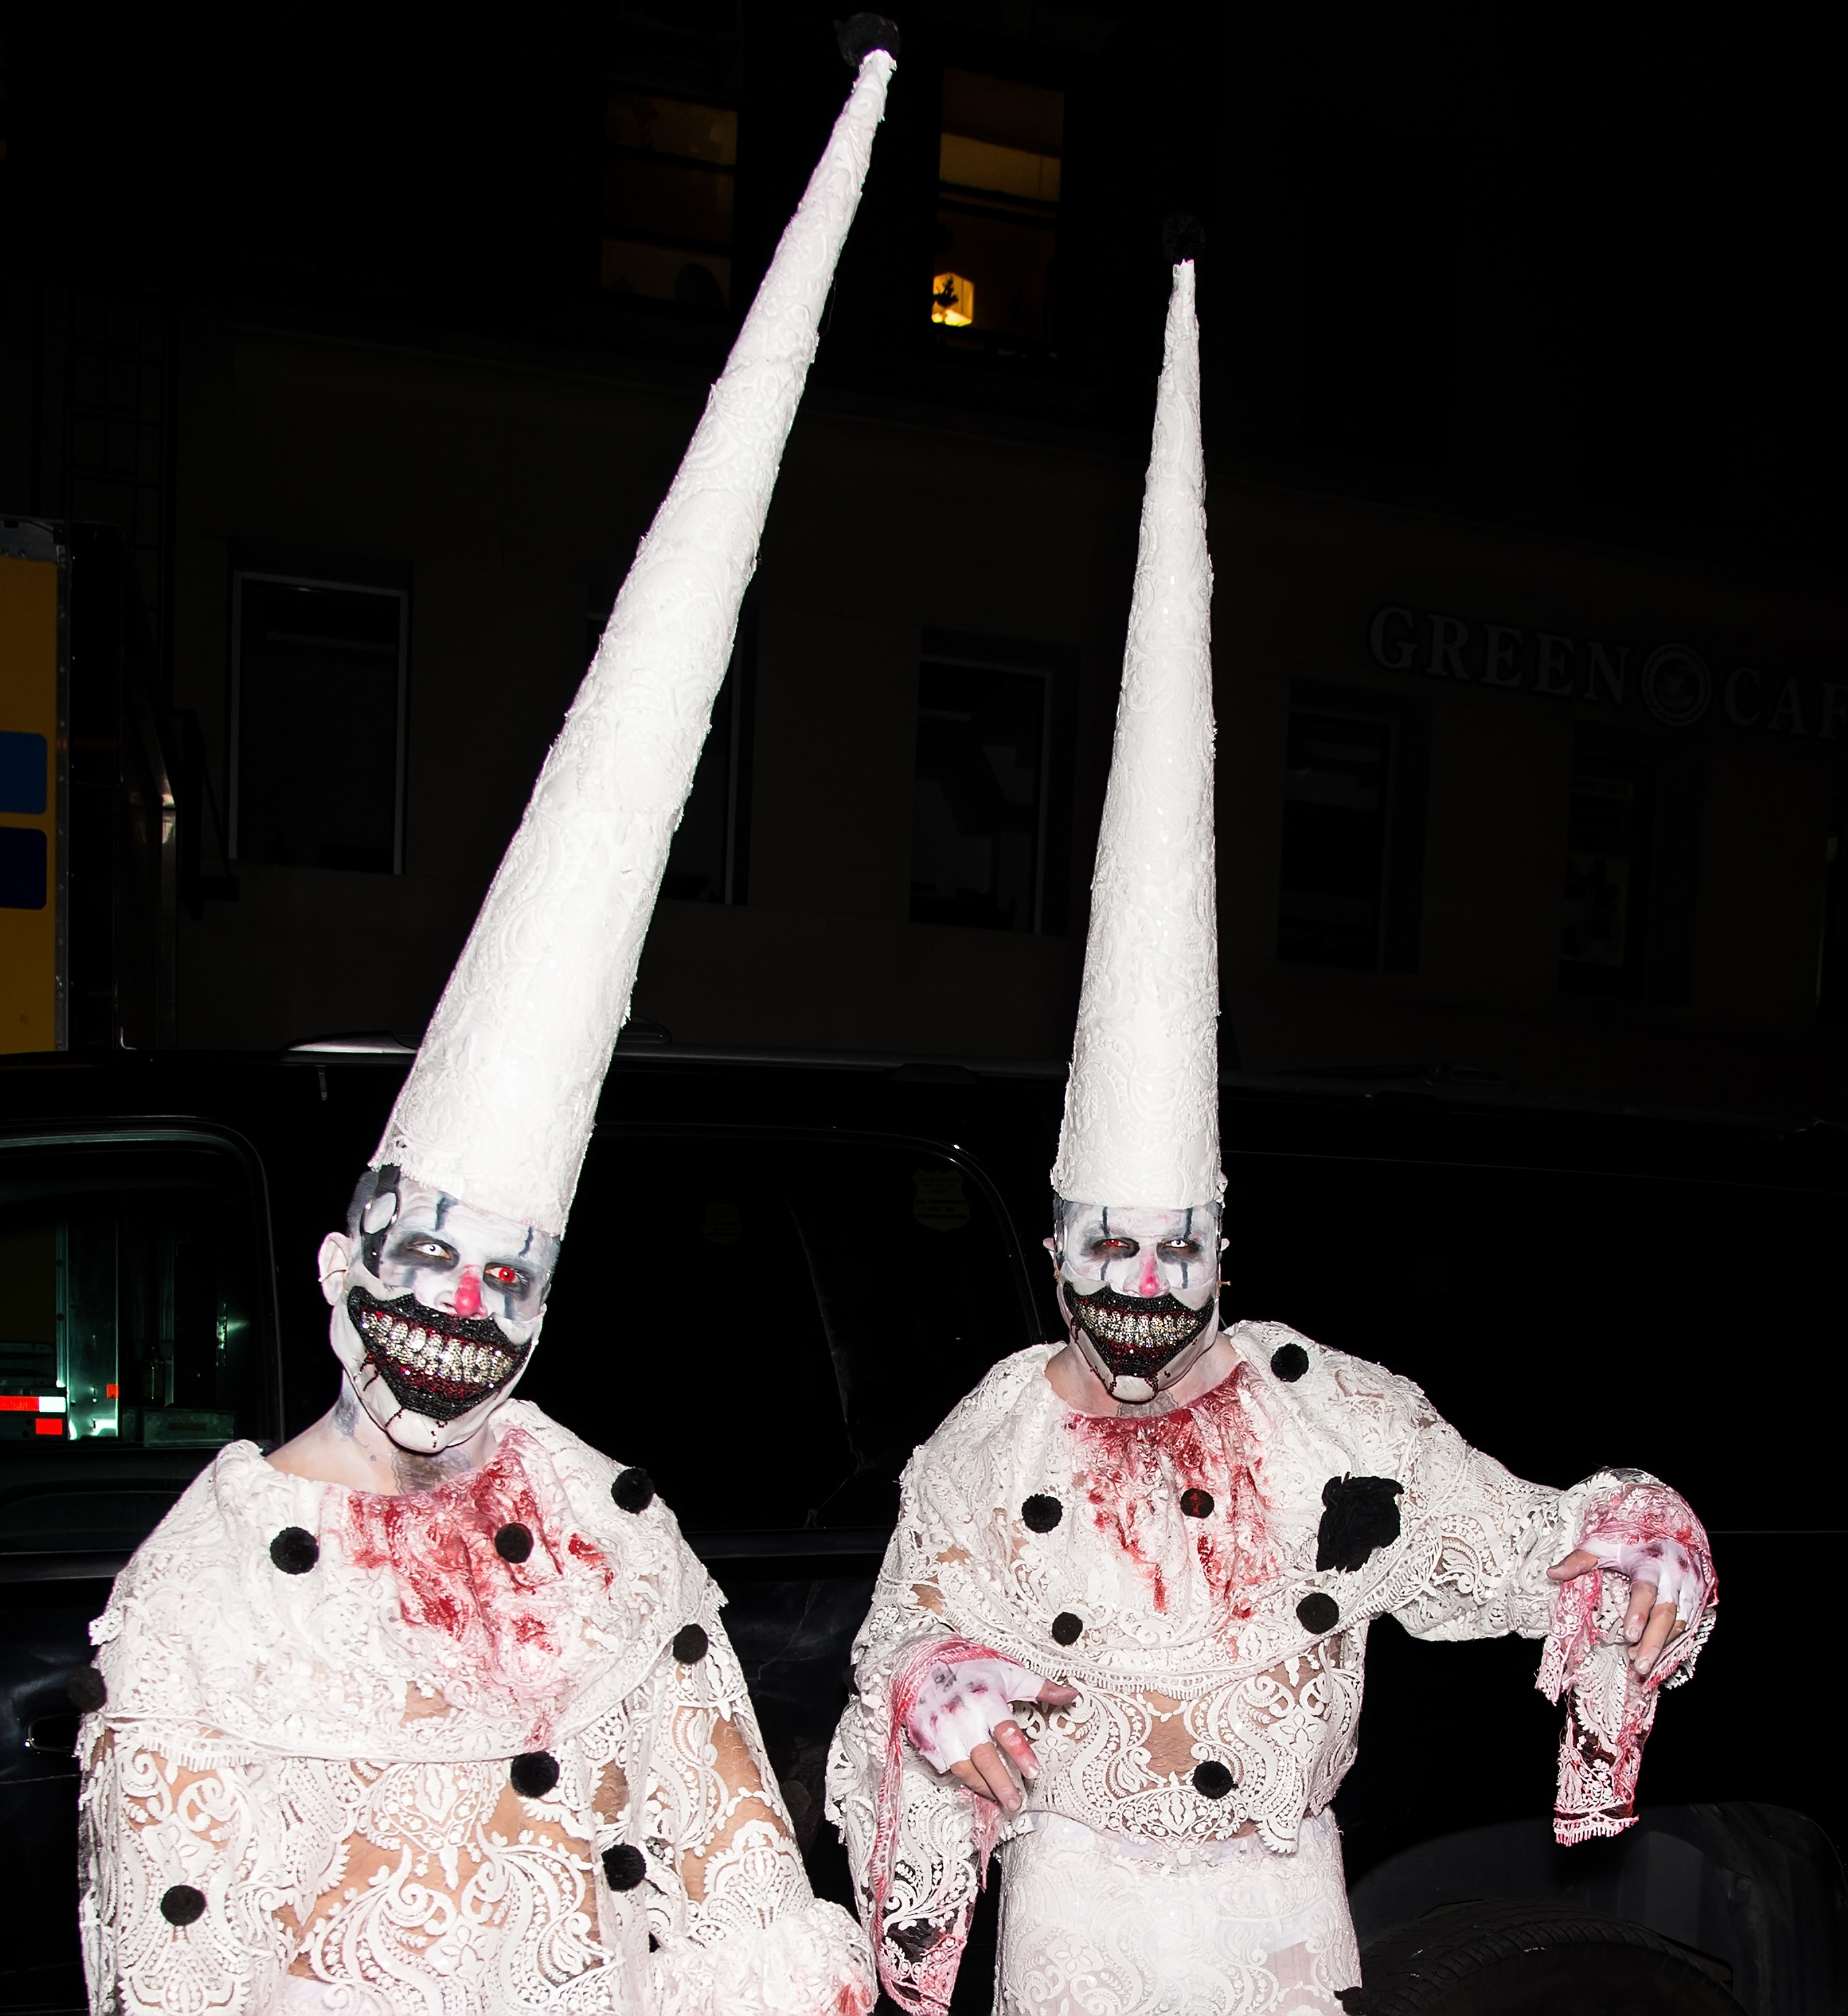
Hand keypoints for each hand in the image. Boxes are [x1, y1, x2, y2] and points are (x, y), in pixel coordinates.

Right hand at [901, 1653, 1077, 1812]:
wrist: (925, 1660)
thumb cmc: (970, 1668)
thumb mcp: (1008, 1673)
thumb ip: (1040, 1687)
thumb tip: (1070, 1695)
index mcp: (985, 1698)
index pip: (1005, 1730)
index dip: (1020, 1753)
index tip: (1033, 1772)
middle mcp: (962, 1715)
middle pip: (984, 1756)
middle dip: (1001, 1784)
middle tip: (1015, 1802)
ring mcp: (941, 1728)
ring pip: (962, 1766)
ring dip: (981, 1786)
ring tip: (997, 1799)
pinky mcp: (926, 1737)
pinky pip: (941, 1764)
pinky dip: (957, 1777)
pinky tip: (972, 1784)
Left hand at [1548, 1528, 1710, 1679]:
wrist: (1672, 1525)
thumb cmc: (1635, 1535)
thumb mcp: (1604, 1543)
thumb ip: (1580, 1559)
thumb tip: (1553, 1573)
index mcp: (1651, 1562)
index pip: (1646, 1591)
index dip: (1638, 1613)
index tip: (1628, 1634)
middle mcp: (1675, 1576)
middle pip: (1667, 1614)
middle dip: (1653, 1642)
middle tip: (1638, 1664)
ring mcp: (1690, 1587)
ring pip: (1681, 1622)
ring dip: (1663, 1645)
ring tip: (1641, 1662)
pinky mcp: (1699, 1596)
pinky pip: (1691, 1623)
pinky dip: (1676, 1641)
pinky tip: (1660, 1654)